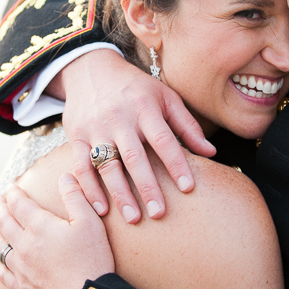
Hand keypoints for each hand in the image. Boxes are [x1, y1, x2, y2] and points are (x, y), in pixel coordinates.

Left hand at [0, 177, 114, 288]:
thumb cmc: (92, 260)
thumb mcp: (90, 222)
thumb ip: (75, 197)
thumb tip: (64, 177)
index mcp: (40, 226)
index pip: (19, 204)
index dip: (13, 193)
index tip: (11, 187)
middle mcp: (24, 245)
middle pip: (4, 222)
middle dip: (0, 208)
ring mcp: (20, 268)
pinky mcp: (22, 288)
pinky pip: (0, 271)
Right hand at [58, 48, 215, 222]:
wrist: (90, 69)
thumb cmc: (135, 88)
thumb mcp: (165, 97)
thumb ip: (187, 125)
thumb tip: (211, 152)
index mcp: (144, 107)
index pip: (163, 139)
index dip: (176, 164)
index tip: (188, 188)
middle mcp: (118, 118)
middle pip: (134, 157)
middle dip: (148, 187)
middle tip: (160, 214)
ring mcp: (95, 128)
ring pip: (108, 165)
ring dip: (120, 194)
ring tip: (134, 219)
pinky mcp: (77, 137)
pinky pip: (82, 166)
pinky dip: (90, 189)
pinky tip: (102, 210)